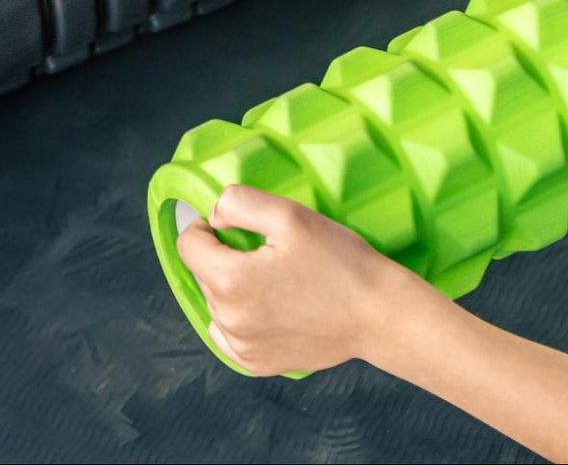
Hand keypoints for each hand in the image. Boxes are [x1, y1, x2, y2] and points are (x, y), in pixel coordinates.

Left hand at [175, 185, 436, 375]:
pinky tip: (274, 307)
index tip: (237, 226)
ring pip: (217, 304)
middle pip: (204, 274)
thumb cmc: (339, 263)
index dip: (208, 226)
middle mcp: (227, 320)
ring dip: (234, 288)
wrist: (378, 314)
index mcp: (229, 281)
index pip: (188, 245)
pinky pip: (231, 334)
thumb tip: (213, 216)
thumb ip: (238, 203)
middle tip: (271, 253)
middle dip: (226, 257)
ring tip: (278, 281)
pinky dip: (243, 318)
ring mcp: (241, 347)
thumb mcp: (289, 214)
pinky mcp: (257, 364)